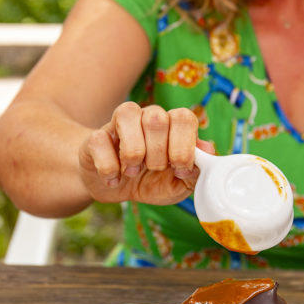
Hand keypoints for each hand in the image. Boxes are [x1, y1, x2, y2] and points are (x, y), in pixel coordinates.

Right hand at [78, 103, 213, 204]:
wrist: (115, 187)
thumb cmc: (151, 181)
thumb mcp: (179, 183)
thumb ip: (197, 169)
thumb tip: (207, 150)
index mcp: (172, 125)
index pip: (184, 117)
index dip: (184, 145)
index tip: (180, 169)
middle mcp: (148, 117)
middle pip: (157, 118)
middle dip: (158, 154)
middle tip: (154, 169)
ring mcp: (120, 123)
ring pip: (129, 116)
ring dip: (134, 154)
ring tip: (133, 172)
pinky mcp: (96, 136)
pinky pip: (101, 140)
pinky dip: (109, 168)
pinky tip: (113, 179)